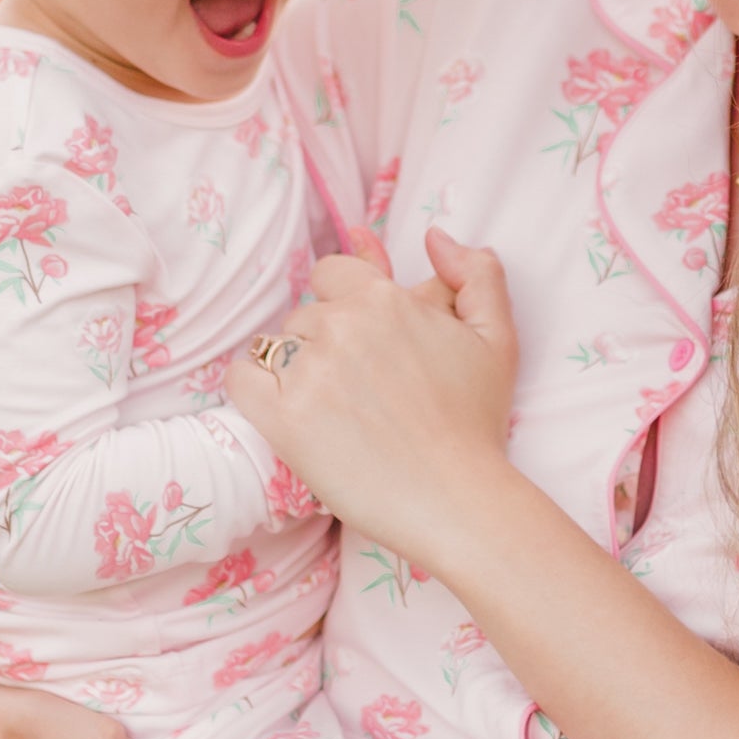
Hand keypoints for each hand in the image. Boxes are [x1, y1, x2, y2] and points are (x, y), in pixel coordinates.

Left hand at [222, 228, 520, 571]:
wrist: (458, 500)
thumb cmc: (477, 424)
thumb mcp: (497, 337)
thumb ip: (475, 274)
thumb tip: (435, 238)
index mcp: (384, 299)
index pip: (333, 273)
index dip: (347, 305)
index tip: (364, 344)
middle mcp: (341, 326)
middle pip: (306, 314)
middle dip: (327, 343)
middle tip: (361, 390)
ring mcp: (308, 371)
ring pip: (276, 345)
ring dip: (297, 369)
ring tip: (334, 410)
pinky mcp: (282, 417)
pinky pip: (241, 378)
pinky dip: (256, 389)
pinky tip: (286, 410)